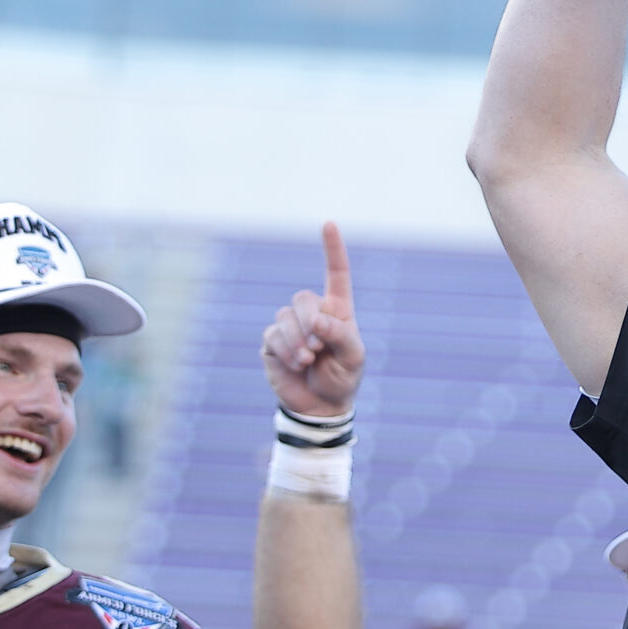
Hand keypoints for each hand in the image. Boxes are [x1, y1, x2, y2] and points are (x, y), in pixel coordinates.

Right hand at [259, 223, 364, 418]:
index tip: (329, 223)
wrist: (320, 406)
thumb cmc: (343, 377)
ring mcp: (290, 326)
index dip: (332, 248)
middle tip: (318, 346)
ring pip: (286, 317)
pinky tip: (296, 364)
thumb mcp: (354, 358)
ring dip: (298, 340)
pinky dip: (286, 351)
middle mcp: (313, 313)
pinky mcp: (273, 343)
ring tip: (309, 359)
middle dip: (310, 321)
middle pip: (303, 299)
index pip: (336, 272)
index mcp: (338, 310)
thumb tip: (317, 320)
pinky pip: (273, 336)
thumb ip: (341, 336)